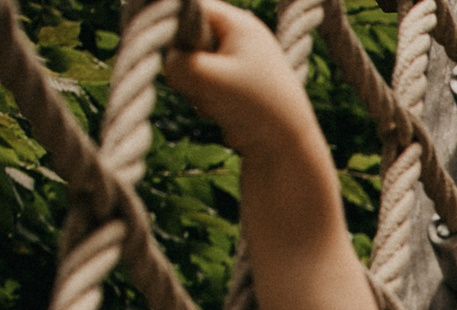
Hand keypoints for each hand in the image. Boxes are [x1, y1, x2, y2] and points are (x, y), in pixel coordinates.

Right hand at [165, 1, 318, 154]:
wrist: (289, 149)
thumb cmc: (255, 106)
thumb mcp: (207, 78)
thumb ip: (176, 63)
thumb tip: (167, 62)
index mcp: (239, 24)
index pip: (190, 6)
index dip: (173, 24)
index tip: (172, 50)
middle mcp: (240, 39)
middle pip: (187, 39)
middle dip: (188, 66)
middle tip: (206, 85)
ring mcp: (237, 64)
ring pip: (191, 67)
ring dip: (198, 90)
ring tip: (222, 103)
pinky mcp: (233, 87)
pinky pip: (202, 88)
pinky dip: (208, 102)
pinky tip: (226, 114)